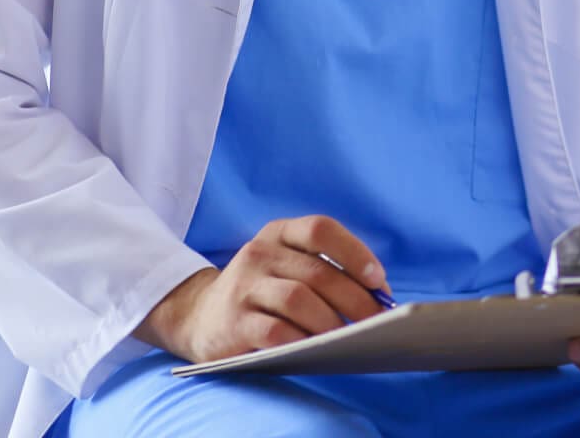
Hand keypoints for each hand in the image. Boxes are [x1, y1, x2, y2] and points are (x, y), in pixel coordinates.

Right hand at [134, 215, 391, 363]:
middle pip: (317, 272)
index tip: (378, 278)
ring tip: (350, 338)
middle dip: (354, 298)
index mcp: (279, 232)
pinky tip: (317, 349)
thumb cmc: (263, 291)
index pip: (320, 229)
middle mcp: (259, 252)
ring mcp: (243, 285)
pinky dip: (302, 341)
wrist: (201, 316)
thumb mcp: (286, 266)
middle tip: (376, 321)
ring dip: (331, 321)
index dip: (353, 251)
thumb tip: (378, 294)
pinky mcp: (233, 322)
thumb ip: (325, 271)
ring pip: (298, 299)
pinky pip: (274, 332)